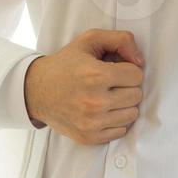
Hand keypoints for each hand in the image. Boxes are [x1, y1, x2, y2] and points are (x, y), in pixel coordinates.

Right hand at [24, 29, 145, 144]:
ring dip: (123, 104)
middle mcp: (94, 102)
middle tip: (111, 83)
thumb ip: (121, 40)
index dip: (128, 69)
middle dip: (127, 86)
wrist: (36, 90)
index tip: (116, 69)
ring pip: (131, 114)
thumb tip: (141, 61)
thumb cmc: (66, 64)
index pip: (136, 75)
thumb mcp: (90, 40)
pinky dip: (115, 120)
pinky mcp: (89, 137)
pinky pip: (121, 131)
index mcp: (95, 76)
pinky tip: (103, 110)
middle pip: (136, 95)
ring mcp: (92, 123)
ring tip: (108, 96)